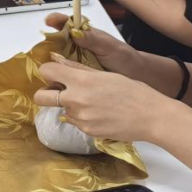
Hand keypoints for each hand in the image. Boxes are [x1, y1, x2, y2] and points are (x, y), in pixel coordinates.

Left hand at [33, 56, 175, 143]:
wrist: (151, 116)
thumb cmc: (132, 91)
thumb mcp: (105, 74)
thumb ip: (78, 69)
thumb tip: (56, 60)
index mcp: (81, 80)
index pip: (46, 72)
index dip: (48, 71)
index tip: (54, 73)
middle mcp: (75, 100)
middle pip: (40, 97)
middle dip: (45, 93)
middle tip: (59, 91)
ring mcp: (79, 118)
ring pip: (62, 110)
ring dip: (70, 105)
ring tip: (94, 103)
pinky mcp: (86, 131)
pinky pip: (75, 122)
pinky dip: (83, 117)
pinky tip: (100, 114)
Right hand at [44, 12, 143, 78]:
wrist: (135, 77)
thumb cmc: (124, 57)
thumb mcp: (110, 47)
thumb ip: (93, 39)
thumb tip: (75, 31)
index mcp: (83, 35)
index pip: (66, 24)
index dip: (56, 20)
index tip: (49, 21)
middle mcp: (75, 47)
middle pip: (55, 42)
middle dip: (46, 44)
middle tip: (40, 49)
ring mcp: (74, 62)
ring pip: (55, 59)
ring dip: (48, 63)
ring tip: (42, 68)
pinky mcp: (75, 77)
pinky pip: (62, 75)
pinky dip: (55, 78)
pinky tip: (51, 82)